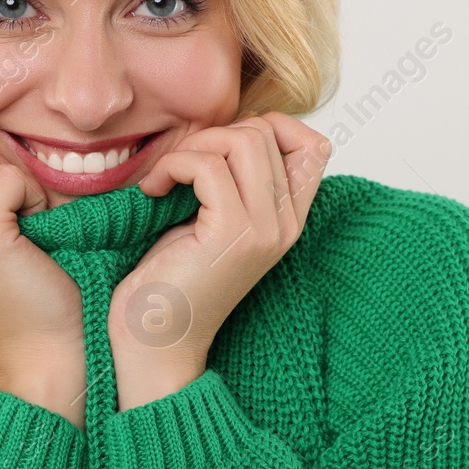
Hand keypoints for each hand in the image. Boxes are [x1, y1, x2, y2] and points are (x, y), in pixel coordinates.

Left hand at [108, 112, 331, 408]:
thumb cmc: (174, 278)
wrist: (157, 340)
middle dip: (214, 134)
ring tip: (167, 177)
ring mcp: (265, 230)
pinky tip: (154, 190)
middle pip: (267, 132)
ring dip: (193, 148)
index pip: (314, 145)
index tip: (220, 152)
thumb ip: (235, 180)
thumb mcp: (215, 219)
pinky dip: (173, 166)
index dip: (269, 128)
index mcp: (289, 220)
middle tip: (181, 167)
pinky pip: (207, 167)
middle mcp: (287, 224)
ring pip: (243, 140)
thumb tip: (227, 129)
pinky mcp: (232, 235)